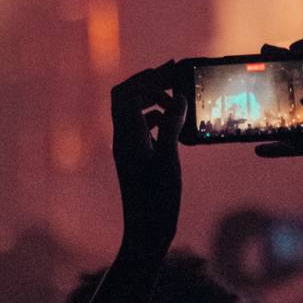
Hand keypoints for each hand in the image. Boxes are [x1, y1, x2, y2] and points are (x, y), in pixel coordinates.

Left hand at [110, 64, 186, 259]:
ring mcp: (129, 150)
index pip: (126, 93)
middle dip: (150, 84)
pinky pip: (142, 128)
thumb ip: (173, 126)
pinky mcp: (137, 159)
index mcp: (127, 136)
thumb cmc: (156, 200)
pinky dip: (157, 118)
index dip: (145, 76)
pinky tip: (173, 123)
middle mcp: (123, 139)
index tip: (170, 69)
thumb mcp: (169, 159)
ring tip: (177, 100)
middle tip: (176, 78)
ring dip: (154, 101)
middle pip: (128, 98)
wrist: (146, 232)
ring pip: (135, 112)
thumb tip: (179, 98)